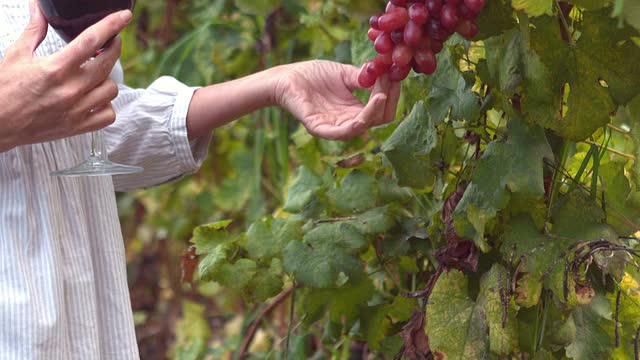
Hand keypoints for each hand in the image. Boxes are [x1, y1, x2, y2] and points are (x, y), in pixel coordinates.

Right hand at [0, 0, 131, 151]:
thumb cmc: (6, 89)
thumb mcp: (17, 55)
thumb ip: (35, 30)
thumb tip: (39, 8)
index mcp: (55, 68)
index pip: (91, 40)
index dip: (111, 25)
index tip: (124, 17)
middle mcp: (70, 89)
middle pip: (108, 64)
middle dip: (114, 48)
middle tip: (111, 42)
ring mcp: (77, 110)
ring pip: (111, 89)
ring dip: (107, 79)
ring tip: (96, 74)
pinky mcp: (78, 127)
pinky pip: (108, 115)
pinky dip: (106, 106)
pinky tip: (95, 99)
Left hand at [273, 60, 400, 140]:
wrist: (287, 77)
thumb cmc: (313, 75)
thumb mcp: (344, 74)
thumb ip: (363, 77)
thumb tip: (387, 73)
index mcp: (355, 110)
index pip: (382, 110)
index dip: (391, 95)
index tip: (394, 76)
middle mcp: (347, 121)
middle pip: (378, 120)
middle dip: (387, 101)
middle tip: (389, 81)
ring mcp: (333, 127)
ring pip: (362, 127)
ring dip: (374, 113)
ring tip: (380, 95)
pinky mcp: (319, 128)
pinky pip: (341, 133)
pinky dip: (356, 125)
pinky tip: (364, 113)